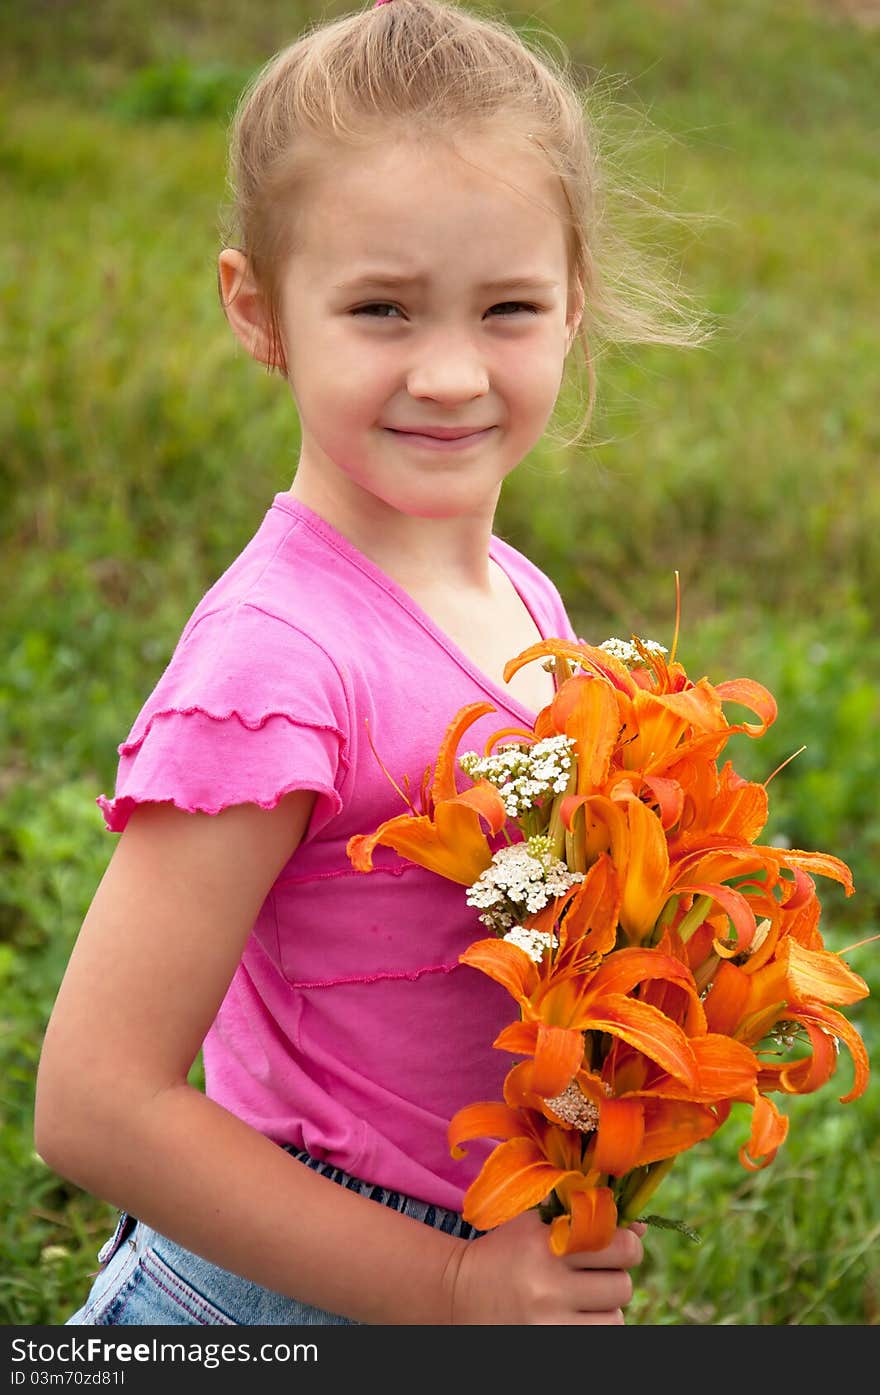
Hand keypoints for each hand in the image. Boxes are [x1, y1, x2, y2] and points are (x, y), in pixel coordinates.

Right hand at [446, 1209, 645, 1324]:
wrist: (458, 1294)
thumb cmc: (504, 1250)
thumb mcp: (536, 1222)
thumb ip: (584, 1215)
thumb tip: (640, 1230)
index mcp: (547, 1244)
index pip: (621, 1247)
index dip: (627, 1245)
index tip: (617, 1244)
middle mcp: (548, 1286)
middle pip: (622, 1286)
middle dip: (615, 1277)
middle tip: (596, 1273)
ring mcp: (548, 1324)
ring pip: (615, 1321)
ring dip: (606, 1309)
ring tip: (582, 1299)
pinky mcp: (549, 1348)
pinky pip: (599, 1342)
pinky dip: (594, 1329)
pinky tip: (576, 1318)